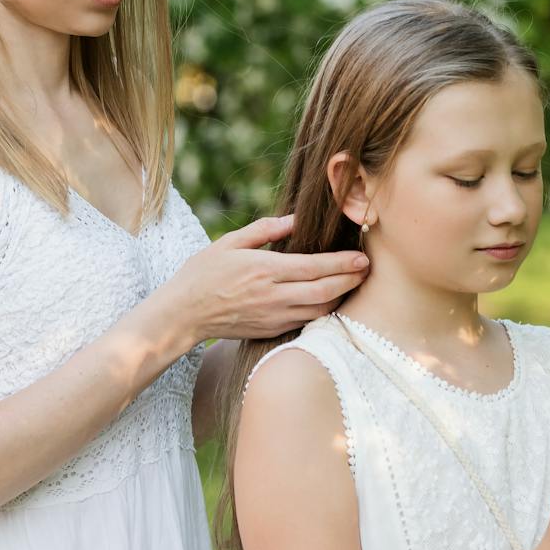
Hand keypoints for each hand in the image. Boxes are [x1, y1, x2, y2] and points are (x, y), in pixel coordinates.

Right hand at [163, 215, 368, 341]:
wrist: (182, 315)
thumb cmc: (202, 274)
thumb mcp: (229, 243)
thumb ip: (265, 230)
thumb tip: (296, 218)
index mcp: (265, 270)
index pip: (315, 267)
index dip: (343, 263)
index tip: (362, 256)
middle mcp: (274, 296)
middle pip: (326, 291)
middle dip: (351, 280)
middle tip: (367, 268)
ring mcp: (274, 317)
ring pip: (320, 310)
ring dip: (340, 297)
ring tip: (352, 282)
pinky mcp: (271, 331)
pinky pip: (306, 322)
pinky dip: (322, 311)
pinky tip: (328, 299)